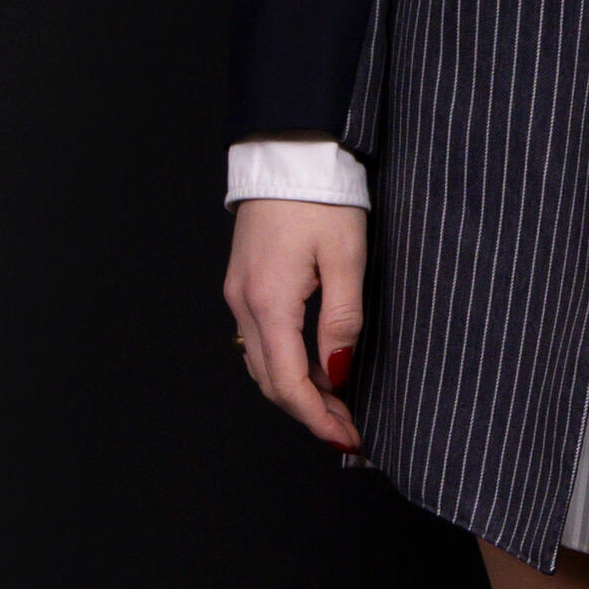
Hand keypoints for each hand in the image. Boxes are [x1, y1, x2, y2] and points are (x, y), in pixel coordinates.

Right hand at [223, 199, 366, 451]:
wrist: (288, 150)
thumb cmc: (321, 196)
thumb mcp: (345, 256)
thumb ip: (343, 319)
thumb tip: (339, 371)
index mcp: (269, 302)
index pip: (289, 383)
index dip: (318, 418)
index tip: (348, 438)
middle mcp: (244, 304)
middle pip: (271, 381)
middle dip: (310, 411)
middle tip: (349, 428)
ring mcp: (239, 293)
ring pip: (262, 363)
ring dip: (298, 388)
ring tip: (338, 402)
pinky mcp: (243, 281)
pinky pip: (260, 338)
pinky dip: (286, 362)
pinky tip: (315, 363)